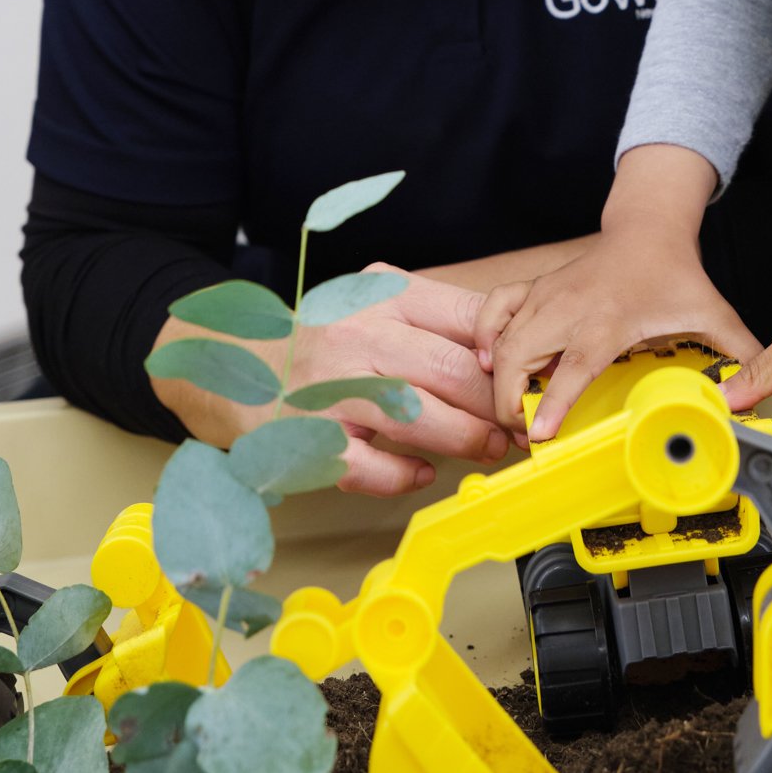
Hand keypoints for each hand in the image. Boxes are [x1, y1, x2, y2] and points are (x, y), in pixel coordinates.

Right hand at [294, 264, 514, 498]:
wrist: (238, 366)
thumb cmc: (329, 342)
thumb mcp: (381, 309)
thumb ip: (439, 327)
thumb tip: (514, 359)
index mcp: (385, 296)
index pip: (469, 319)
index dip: (513, 356)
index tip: (534, 381)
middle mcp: (359, 335)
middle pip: (452, 370)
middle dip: (499, 406)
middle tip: (521, 426)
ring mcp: (332, 388)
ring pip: (420, 417)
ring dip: (466, 439)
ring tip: (488, 449)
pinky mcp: (312, 439)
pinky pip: (372, 468)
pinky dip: (404, 476)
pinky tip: (420, 472)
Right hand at [477, 230, 756, 439]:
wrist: (648, 228)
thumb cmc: (676, 274)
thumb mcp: (713, 314)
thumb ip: (737, 356)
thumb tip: (755, 401)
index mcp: (609, 319)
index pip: (574, 365)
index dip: (554, 403)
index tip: (538, 436)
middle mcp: (569, 307)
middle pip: (519, 356)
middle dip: (509, 401)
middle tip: (523, 435)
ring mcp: (546, 296)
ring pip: (500, 339)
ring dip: (496, 379)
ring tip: (509, 411)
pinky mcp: (534, 289)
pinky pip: (493, 311)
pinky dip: (483, 336)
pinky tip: (485, 360)